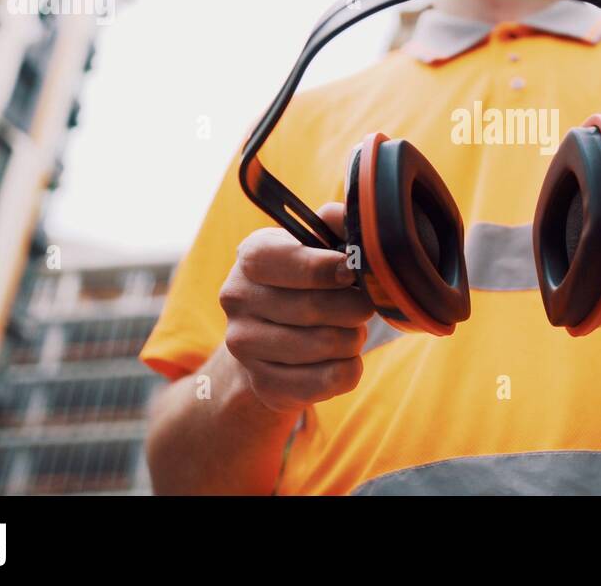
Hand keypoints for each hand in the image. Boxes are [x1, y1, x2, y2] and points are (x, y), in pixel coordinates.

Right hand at [219, 203, 370, 411]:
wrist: (274, 340)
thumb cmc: (307, 282)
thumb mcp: (317, 245)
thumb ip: (335, 224)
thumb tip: (350, 215)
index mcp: (252, 255)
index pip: (288, 261)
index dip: (327, 268)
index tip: (351, 272)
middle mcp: (237, 299)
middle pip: (314, 307)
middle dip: (355, 307)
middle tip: (363, 305)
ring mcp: (245, 346)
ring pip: (326, 345)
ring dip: (354, 338)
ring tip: (349, 330)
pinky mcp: (264, 384)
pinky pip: (329, 380)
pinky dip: (349, 369)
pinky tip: (341, 358)